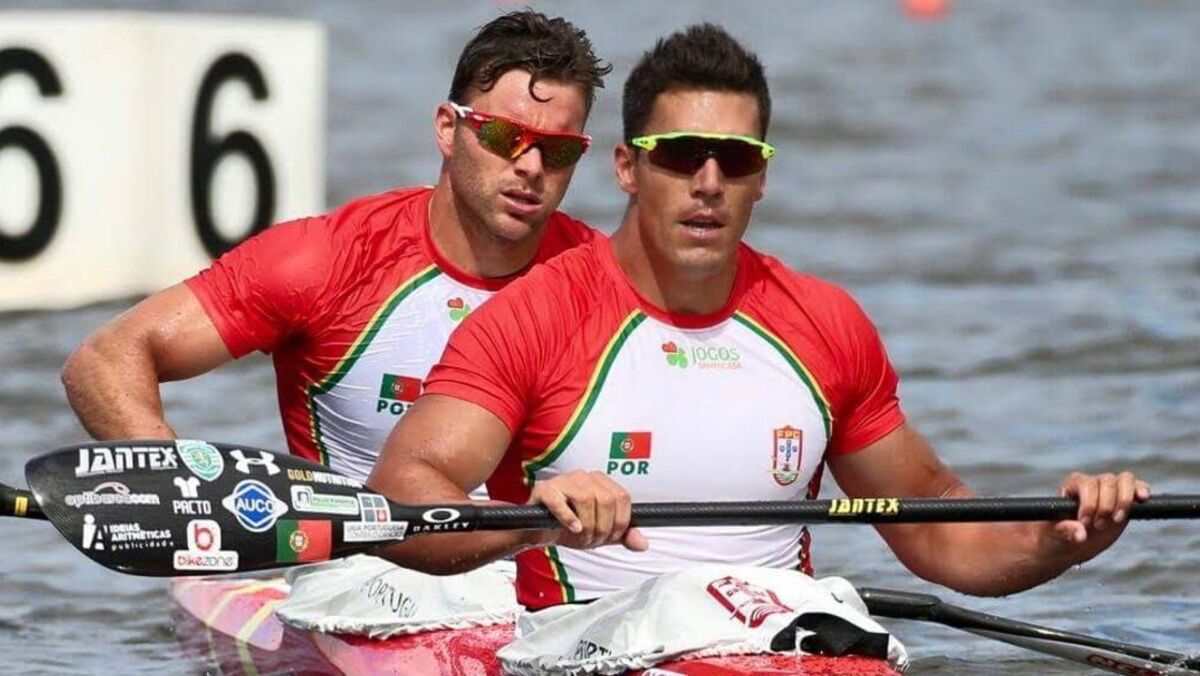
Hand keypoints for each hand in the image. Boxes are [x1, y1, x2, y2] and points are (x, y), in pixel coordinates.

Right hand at [525, 471, 648, 551]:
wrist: (539, 532)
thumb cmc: (570, 528)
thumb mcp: (600, 534)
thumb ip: (622, 536)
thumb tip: (643, 544)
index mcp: (600, 482)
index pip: (622, 497)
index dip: (620, 522)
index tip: (610, 537)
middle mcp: (583, 477)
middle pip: (605, 499)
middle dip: (603, 527)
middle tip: (593, 540)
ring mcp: (563, 481)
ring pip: (585, 499)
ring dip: (586, 526)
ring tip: (580, 537)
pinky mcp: (544, 490)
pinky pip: (559, 501)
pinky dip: (568, 518)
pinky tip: (571, 529)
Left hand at [1046, 471, 1149, 562]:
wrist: (1068, 543)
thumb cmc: (1056, 536)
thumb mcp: (1055, 535)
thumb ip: (1065, 531)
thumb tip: (1081, 534)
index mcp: (1072, 485)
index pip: (1088, 485)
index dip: (1090, 504)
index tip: (1085, 523)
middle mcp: (1093, 483)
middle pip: (1108, 481)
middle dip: (1106, 506)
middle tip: (1098, 526)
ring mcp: (1110, 490)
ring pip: (1125, 479)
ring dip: (1124, 500)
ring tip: (1116, 520)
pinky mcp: (1124, 500)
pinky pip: (1137, 487)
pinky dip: (1141, 490)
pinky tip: (1143, 499)